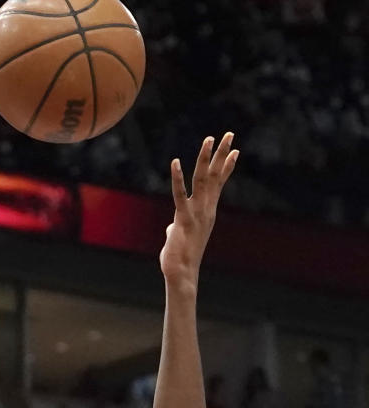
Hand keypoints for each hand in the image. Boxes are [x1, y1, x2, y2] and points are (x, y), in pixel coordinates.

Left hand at [160, 133, 238, 291]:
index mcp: (207, 212)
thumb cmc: (180, 258)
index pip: (218, 184)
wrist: (181, 274)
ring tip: (210, 138)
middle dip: (222, 154)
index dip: (226, 166)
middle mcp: (206, 209)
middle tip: (230, 134)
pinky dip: (177, 178)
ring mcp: (196, 213)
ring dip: (206, 158)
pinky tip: (175, 162)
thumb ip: (177, 226)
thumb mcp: (179, 237)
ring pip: (203, 180)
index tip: (235, 150)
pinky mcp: (183, 219)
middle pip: (215, 176)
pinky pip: (180, 195)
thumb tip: (172, 226)